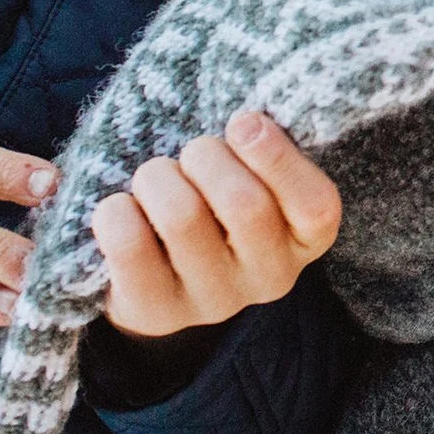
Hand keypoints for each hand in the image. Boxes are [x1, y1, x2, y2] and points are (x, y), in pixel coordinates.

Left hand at [93, 110, 341, 338]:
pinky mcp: (156, 312)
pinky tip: (125, 211)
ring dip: (158, 178)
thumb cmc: (214, 200)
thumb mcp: (251, 173)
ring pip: (182, 216)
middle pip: (244, 204)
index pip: (316, 206)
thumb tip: (247, 123)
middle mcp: (269, 278)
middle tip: (192, 154)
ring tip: (155, 181)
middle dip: (204, 156)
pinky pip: (130, 244)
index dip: (278, 158)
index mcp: (305, 239)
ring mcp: (213, 301)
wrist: (161, 274)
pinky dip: (117, 211)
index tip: (242, 122)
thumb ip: (259, 145)